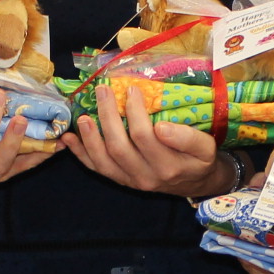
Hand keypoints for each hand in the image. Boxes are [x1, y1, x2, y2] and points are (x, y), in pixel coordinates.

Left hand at [65, 83, 231, 197]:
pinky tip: (68, 138)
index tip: (131, 89)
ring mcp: (130, 181)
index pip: (145, 138)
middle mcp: (145, 177)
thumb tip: (161, 127)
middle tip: (103, 91)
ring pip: (103, 161)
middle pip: (119, 147)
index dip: (135, 113)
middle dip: (108, 117)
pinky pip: (97, 168)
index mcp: (168, 166)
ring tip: (83, 116)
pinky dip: (80, 153)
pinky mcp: (120, 180)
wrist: (195, 183)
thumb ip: (187, 138)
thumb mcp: (205, 148)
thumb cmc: (199, 160)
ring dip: (89, 138)